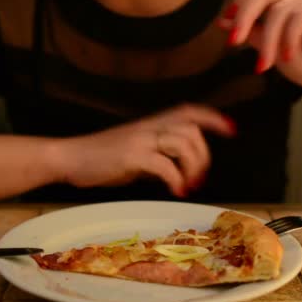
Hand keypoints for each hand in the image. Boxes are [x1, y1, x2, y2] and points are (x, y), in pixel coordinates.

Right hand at [55, 104, 236, 196]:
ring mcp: (141, 140)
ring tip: (187, 184)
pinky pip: (165, 165)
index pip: (188, 111)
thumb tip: (177, 169)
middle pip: (191, 129)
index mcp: (151, 124)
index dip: (212, 117)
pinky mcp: (132, 156)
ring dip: (192, 166)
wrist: (70, 157)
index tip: (230, 129)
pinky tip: (176, 191)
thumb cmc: (100, 158)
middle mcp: (149, 127)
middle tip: (198, 177)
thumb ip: (158, 155)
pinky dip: (176, 179)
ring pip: (182, 142)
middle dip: (203, 155)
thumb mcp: (135, 151)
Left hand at [219, 0, 301, 102]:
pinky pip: (300, 16)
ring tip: (266, 65)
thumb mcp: (271, 50)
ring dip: (269, 41)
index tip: (227, 25)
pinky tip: (289, 56)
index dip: (241, 1)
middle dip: (245, 17)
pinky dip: (289, 38)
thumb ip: (252, 33)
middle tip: (233, 42)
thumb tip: (223, 21)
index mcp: (288, 1)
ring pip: (280, 10)